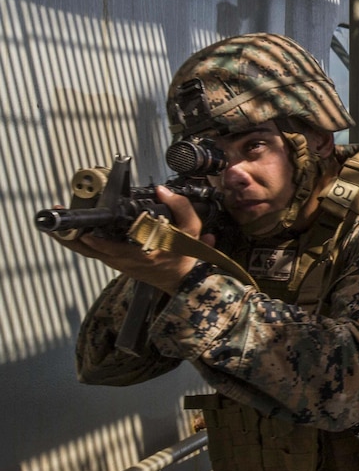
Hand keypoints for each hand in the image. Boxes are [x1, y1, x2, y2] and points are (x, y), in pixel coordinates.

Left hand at [50, 186, 207, 294]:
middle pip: (90, 251)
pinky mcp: (115, 262)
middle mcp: (125, 261)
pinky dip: (79, 242)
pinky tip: (71, 231)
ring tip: (55, 226)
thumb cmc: (183, 257)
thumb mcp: (191, 231)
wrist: (181, 279)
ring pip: (87, 252)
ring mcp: (117, 262)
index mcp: (143, 254)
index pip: (115, 249)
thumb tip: (163, 191)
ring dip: (70, 239)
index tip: (85, 233)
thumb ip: (181, 208)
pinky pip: (92, 252)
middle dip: (70, 238)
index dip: (98, 242)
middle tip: (55, 225)